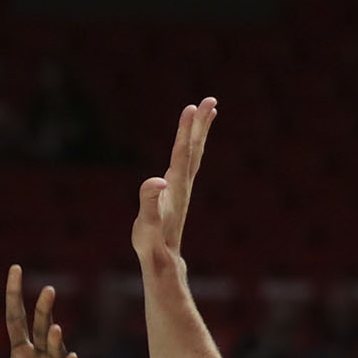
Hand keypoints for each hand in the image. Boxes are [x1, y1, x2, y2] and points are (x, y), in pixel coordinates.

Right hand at [129, 97, 217, 274]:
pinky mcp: (179, 190)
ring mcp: (183, 185)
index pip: (182, 153)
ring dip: (201, 130)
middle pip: (194, 148)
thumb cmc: (151, 241)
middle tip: (210, 99)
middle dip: (201, 123)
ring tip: (209, 110)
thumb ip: (150, 201)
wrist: (163, 258)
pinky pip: (189, 160)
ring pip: (195, 152)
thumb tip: (157, 181)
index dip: (186, 130)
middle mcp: (183, 183)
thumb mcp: (147, 223)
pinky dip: (193, 144)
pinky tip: (193, 139)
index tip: (192, 107)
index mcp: (175, 186)